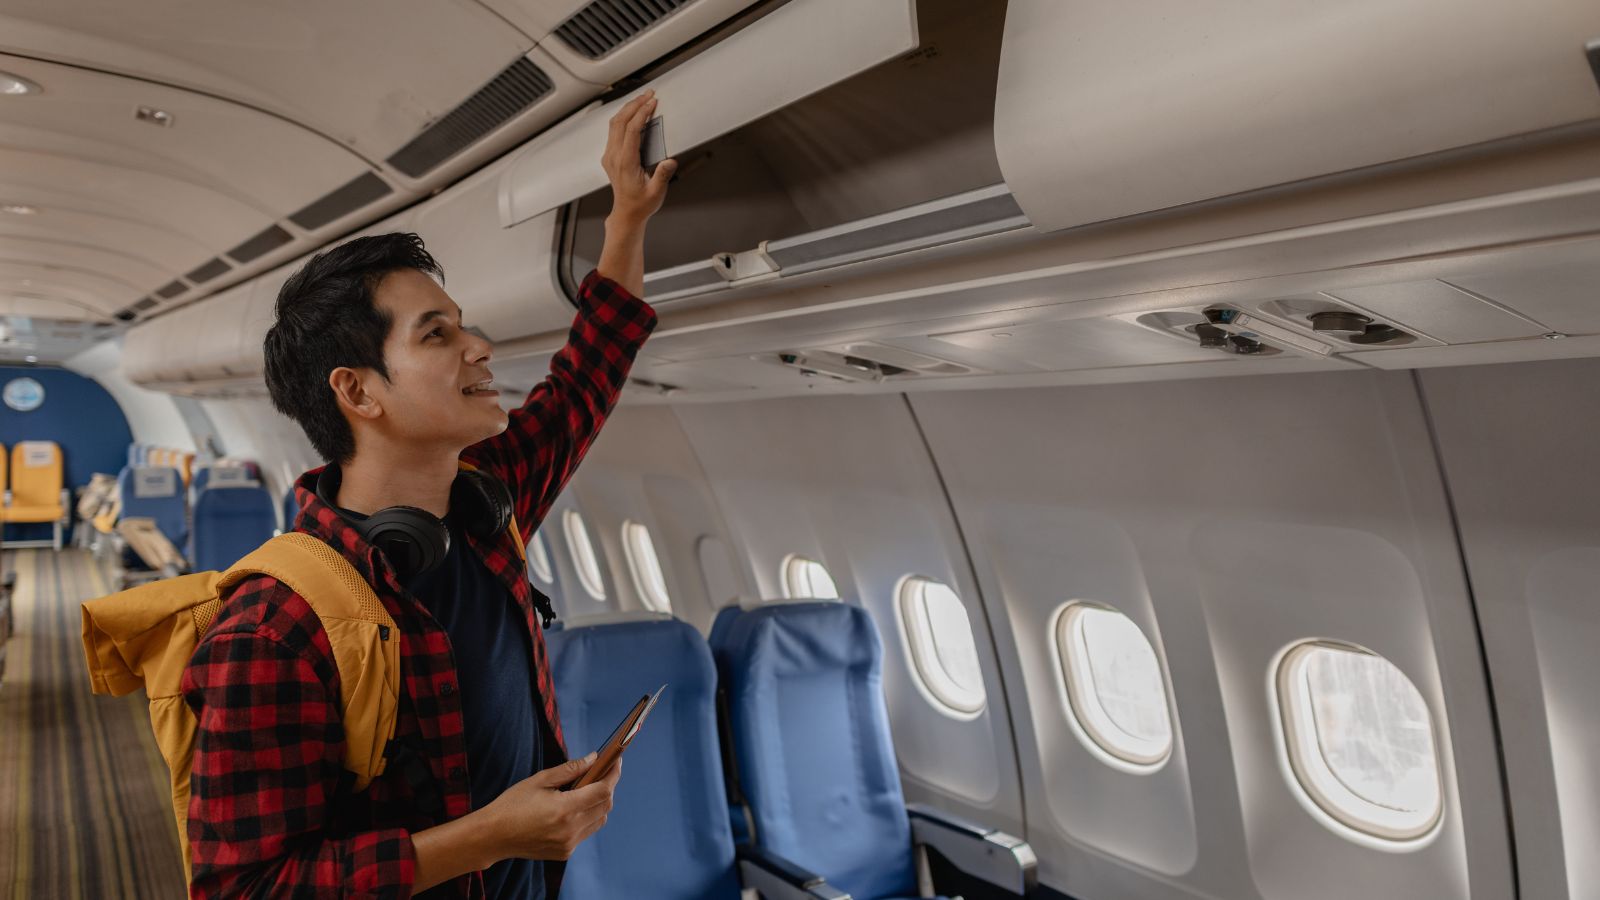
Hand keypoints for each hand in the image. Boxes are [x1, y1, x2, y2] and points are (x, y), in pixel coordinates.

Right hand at [482, 753, 622, 860]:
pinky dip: (587, 817)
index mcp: (565, 810)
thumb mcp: (540, 780)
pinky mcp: (565, 852)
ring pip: (599, 819)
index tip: (616, 760)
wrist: (492, 836)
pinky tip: (575, 807)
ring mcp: (569, 844)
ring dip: (599, 803)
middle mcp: (571, 830)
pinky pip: (586, 832)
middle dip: (608, 786)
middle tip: (603, 770)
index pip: (603, 790)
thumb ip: (570, 769)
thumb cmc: (512, 804)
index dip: (613, 773)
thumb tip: (593, 758)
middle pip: (605, 805)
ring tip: (588, 788)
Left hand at [602, 90, 675, 228]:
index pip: (631, 130)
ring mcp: (610, 155)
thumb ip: (662, 175)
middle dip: (635, 104)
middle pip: (620, 121)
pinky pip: (614, 130)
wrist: (627, 214)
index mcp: (625, 163)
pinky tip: (634, 113)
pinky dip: (624, 117)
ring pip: (615, 124)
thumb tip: (670, 160)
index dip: (642, 114)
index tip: (652, 103)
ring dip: (628, 109)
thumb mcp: (656, 192)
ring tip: (642, 99)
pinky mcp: (611, 155)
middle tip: (649, 94)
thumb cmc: (641, 204)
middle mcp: (614, 156)